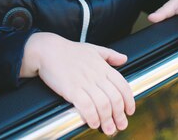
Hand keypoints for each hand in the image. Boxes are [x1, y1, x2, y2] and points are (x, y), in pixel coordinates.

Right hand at [20, 32, 134, 134]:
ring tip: (108, 129)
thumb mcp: (93, 48)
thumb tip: (124, 59)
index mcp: (103, 67)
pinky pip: (86, 106)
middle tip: (121, 125)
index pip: (123, 86)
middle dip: (120, 115)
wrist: (48, 50)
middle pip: (115, 98)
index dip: (129, 101)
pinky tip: (93, 123)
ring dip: (107, 120)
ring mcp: (84, 82)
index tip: (129, 111)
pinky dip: (92, 117)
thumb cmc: (69, 50)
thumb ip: (110, 55)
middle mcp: (96, 75)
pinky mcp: (71, 89)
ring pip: (103, 105)